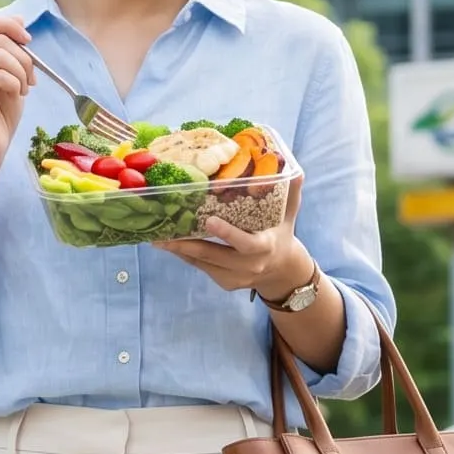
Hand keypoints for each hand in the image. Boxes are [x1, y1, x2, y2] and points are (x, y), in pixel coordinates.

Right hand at [0, 12, 33, 171]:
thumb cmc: (0, 113)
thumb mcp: (10, 74)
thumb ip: (11, 48)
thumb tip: (19, 18)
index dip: (10, 25)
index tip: (28, 40)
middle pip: (0, 39)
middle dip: (25, 58)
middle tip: (31, 80)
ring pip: (2, 55)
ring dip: (22, 72)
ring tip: (23, 89)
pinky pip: (2, 75)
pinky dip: (17, 84)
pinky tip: (17, 96)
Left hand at [153, 206, 315, 301]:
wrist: (282, 272)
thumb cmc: (281, 235)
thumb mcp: (289, 216)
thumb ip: (291, 194)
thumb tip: (296, 171)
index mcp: (264, 247)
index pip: (245, 243)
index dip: (227, 233)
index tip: (209, 220)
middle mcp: (249, 266)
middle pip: (213, 256)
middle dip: (186, 245)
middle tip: (162, 233)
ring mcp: (235, 277)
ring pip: (202, 263)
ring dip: (179, 250)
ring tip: (157, 237)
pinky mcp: (224, 283)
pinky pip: (201, 267)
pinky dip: (185, 255)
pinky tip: (169, 243)